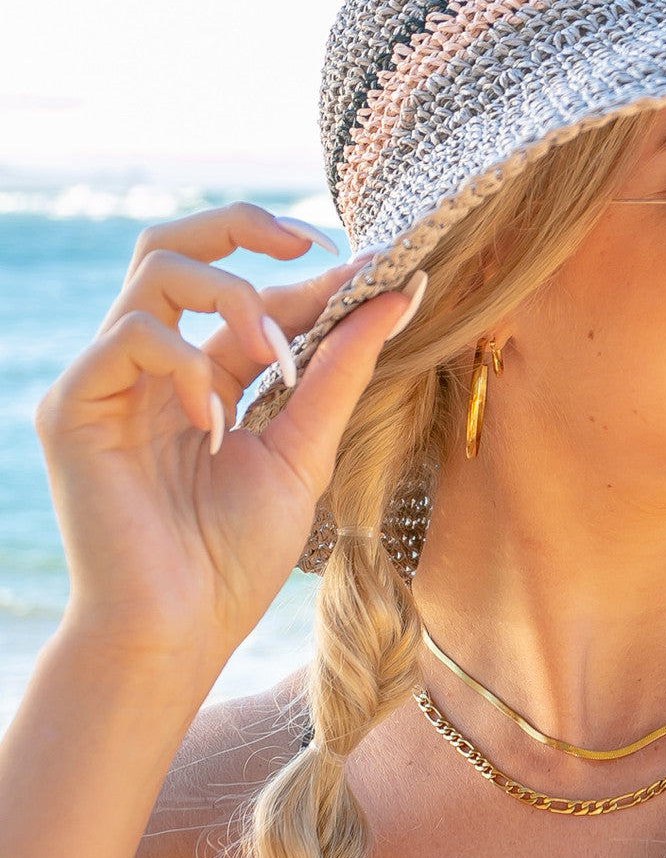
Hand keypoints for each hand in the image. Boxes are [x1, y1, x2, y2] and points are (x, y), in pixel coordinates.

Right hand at [34, 202, 407, 681]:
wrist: (178, 631)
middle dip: (246, 227)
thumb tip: (397, 296)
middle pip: (178, 245)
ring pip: (157, 270)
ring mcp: (111, 380)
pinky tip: (216, 422)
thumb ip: (340, 372)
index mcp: (206, 377)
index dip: (311, 277)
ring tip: (279, 358)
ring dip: (235, 298)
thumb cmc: (236, 555)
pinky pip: (130, 337)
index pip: (252, 297)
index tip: (376, 269)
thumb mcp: (304, 450)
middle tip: (316, 244)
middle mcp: (155, 367)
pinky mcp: (76, 405)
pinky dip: (186, 364)